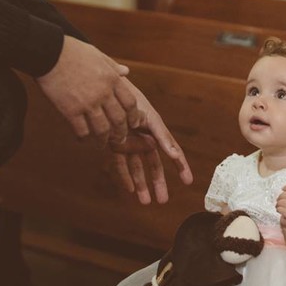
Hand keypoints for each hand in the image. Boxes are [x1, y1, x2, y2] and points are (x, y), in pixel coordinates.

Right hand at [37, 36, 136, 144]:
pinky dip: (84, 138)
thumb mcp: (98, 55)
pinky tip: (82, 139)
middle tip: (119, 139)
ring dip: (103, 140)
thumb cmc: (73, 51)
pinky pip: (81, 130)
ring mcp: (87, 103)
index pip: (130, 103)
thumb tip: (126, 71)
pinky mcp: (70, 110)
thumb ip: (113, 66)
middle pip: (119, 120)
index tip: (133, 124)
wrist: (50, 52)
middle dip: (121, 133)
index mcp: (112, 79)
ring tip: (101, 145)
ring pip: (102, 129)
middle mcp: (103, 93)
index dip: (133, 117)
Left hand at [106, 78, 192, 203]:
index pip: (170, 146)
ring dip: (141, 184)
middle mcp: (142, 133)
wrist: (98, 84)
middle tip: (163, 201)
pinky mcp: (111, 143)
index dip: (179, 163)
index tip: (187, 180)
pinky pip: (118, 163)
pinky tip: (128, 190)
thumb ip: (157, 131)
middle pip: (153, 161)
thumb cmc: (122, 91)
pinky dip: (123, 176)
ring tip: (146, 202)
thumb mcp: (141, 109)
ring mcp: (127, 140)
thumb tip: (173, 153)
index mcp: (152, 123)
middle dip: (158, 181)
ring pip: (136, 166)